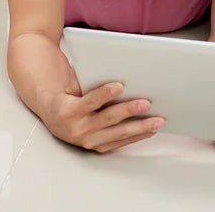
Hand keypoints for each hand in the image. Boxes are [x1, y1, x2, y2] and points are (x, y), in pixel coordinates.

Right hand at [40, 65, 164, 152]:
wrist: (56, 122)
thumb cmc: (67, 99)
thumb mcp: (69, 87)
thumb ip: (81, 78)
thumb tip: (97, 65)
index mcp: (71, 110)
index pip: (90, 101)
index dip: (105, 94)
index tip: (120, 86)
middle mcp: (80, 129)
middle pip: (109, 118)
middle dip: (130, 110)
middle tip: (147, 103)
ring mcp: (90, 141)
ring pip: (119, 134)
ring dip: (141, 127)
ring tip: (158, 120)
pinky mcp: (98, 148)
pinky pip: (121, 142)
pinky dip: (138, 136)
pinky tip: (151, 130)